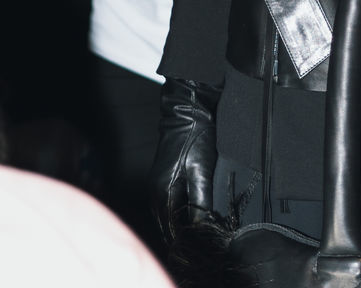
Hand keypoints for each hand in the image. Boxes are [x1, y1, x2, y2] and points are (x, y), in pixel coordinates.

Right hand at [150, 78, 219, 244]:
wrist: (188, 111)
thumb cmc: (195, 136)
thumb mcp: (202, 170)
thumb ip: (200, 201)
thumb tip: (201, 228)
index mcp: (163, 193)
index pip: (172, 230)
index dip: (188, 242)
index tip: (202, 249)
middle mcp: (155, 193)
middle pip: (169, 226)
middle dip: (185, 236)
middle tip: (206, 243)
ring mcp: (157, 186)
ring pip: (168, 217)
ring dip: (183, 226)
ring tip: (202, 233)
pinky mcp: (163, 179)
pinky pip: (170, 206)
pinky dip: (180, 213)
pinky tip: (194, 215)